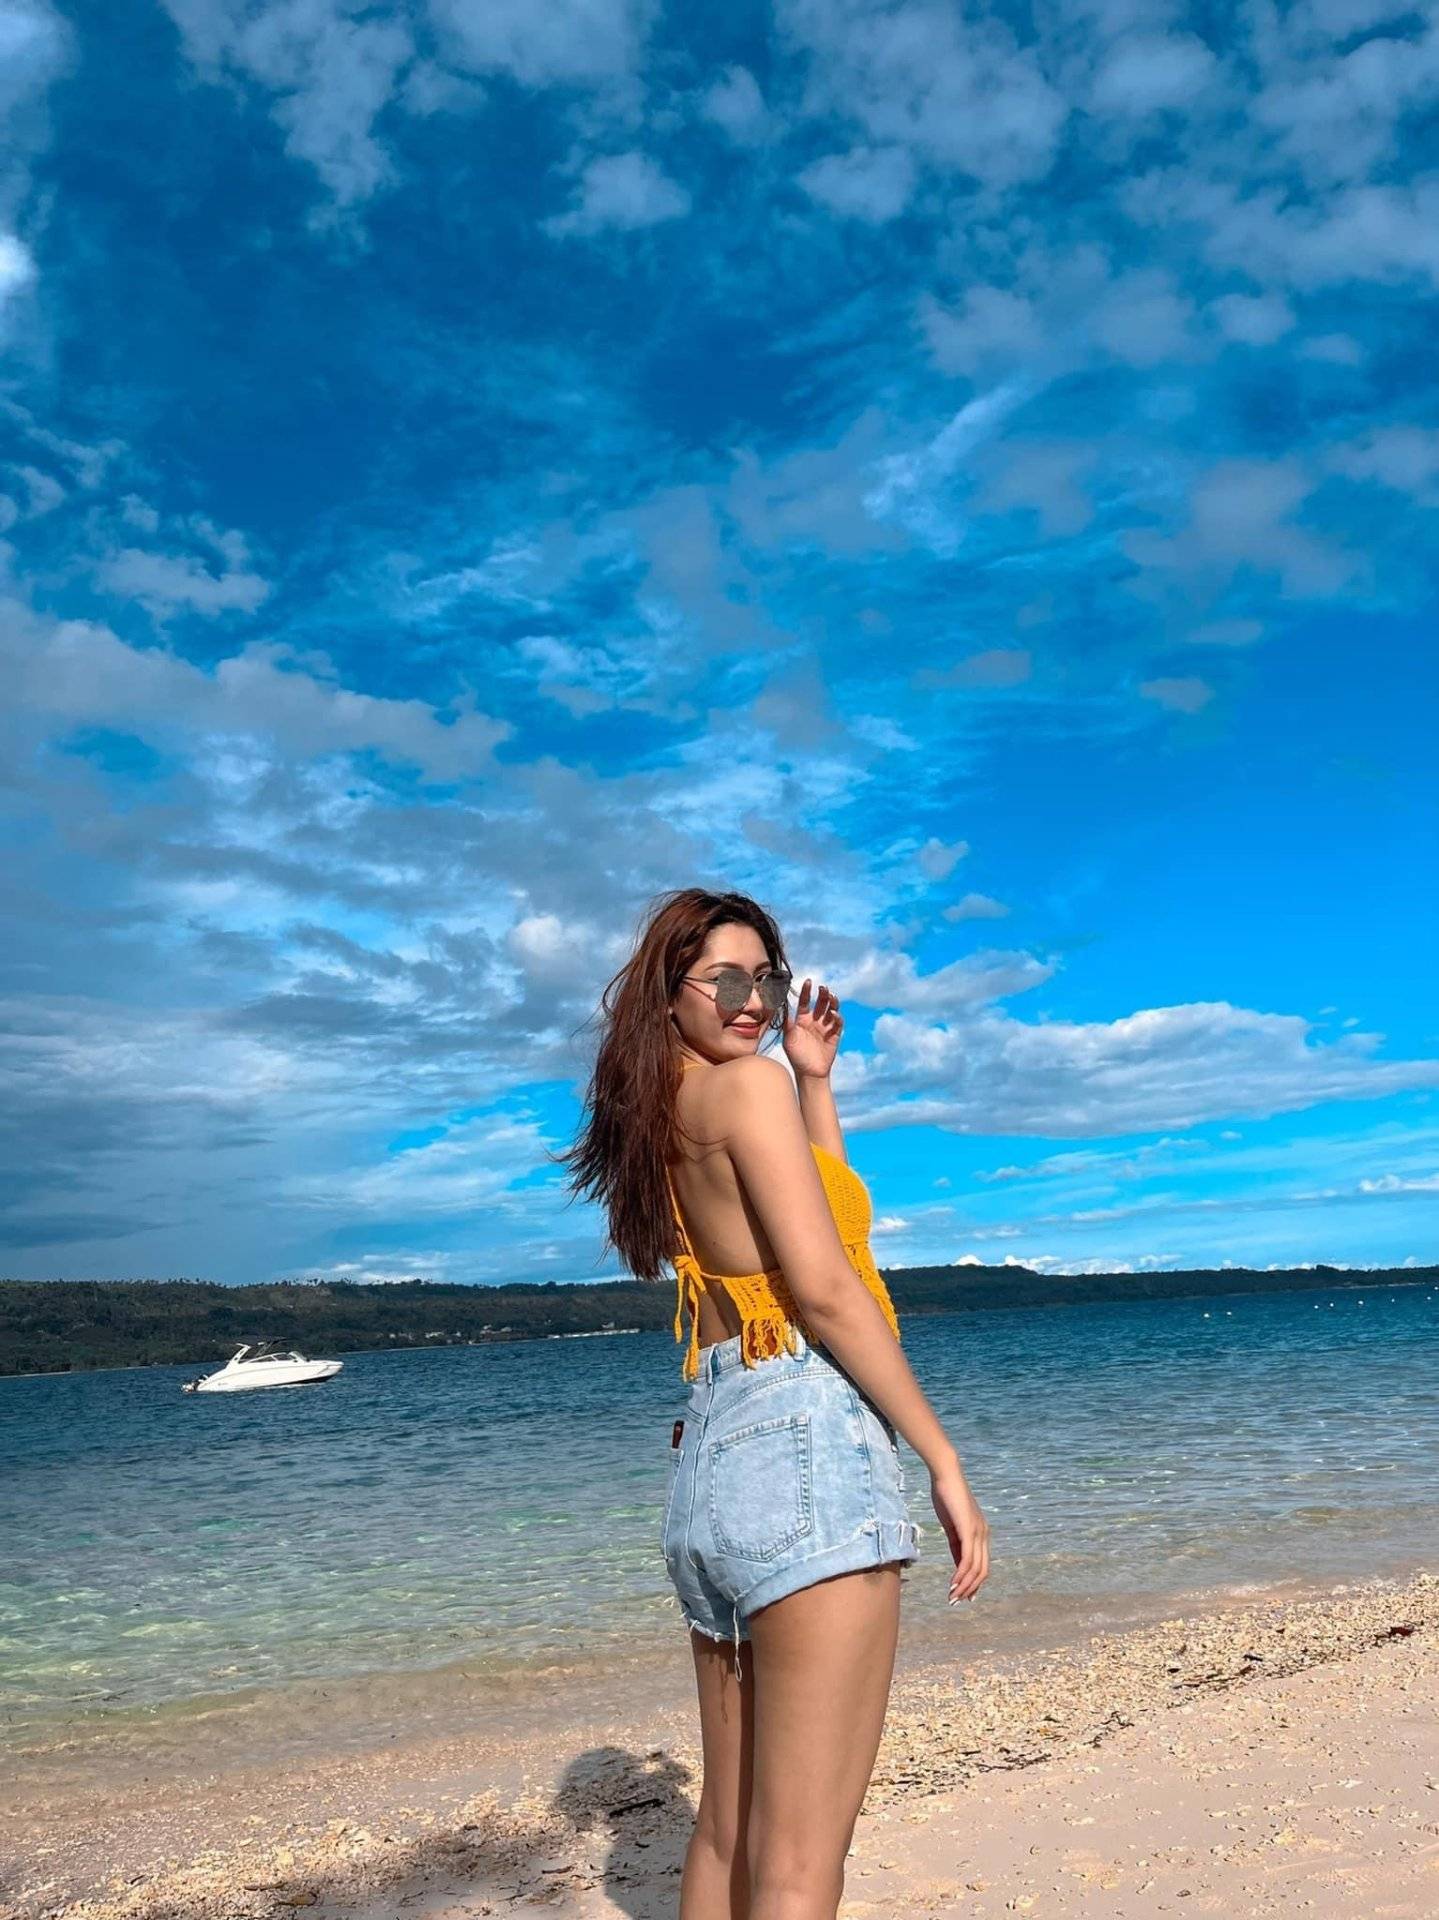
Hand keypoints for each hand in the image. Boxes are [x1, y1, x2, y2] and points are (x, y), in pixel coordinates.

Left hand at [782, 977, 842, 1079]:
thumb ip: (786, 1023)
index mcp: (802, 1020)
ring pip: (831, 1009)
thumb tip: (780, 1006)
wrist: (809, 1073)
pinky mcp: (834, 1035)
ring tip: (831, 996)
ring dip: (832, 1002)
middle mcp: (814, 1021)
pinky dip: (837, 1017)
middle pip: (821, 1003)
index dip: (807, 991)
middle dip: (823, 994)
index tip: (808, 981)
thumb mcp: (788, 1038)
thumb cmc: (796, 1056)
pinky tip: (833, 1014)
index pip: (806, 1001)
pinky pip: (838, 1023)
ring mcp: (825, 1027)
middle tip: (823, 988)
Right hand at [930, 1465, 989, 1603]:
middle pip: (982, 1571)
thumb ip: (957, 1544)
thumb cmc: (947, 1496)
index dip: (974, 1583)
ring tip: (952, 1597)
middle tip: (956, 1601)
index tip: (963, 1595)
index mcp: (981, 1533)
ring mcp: (978, 1532)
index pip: (982, 1565)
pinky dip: (961, 1574)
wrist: (946, 1474)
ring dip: (964, 1586)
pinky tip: (953, 1583)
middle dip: (970, 1589)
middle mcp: (983, 1535)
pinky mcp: (969, 1530)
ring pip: (975, 1568)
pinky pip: (967, 1558)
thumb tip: (958, 1563)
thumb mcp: (952, 1525)